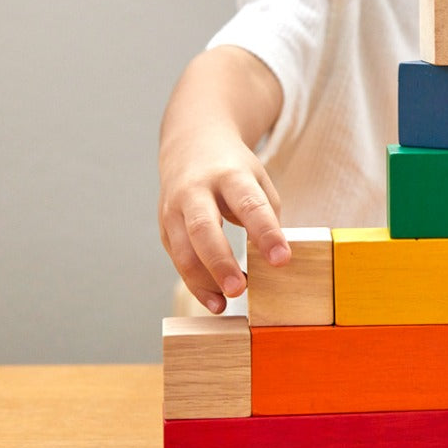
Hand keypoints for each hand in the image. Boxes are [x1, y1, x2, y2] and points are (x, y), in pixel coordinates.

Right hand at [159, 135, 289, 313]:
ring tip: (226, 303)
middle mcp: (196, 190)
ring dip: (204, 280)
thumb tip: (274, 260)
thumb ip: (267, 215)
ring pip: (183, 249)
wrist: (191, 144)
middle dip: (221, 261)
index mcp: (229, 175)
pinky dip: (195, 283)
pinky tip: (214, 300)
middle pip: (204, 227)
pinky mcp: (165, 228)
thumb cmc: (233, 168)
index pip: (249, 205)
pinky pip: (178, 260)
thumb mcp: (257, 179)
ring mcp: (175, 209)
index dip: (266, 233)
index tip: (282, 260)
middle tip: (241, 289)